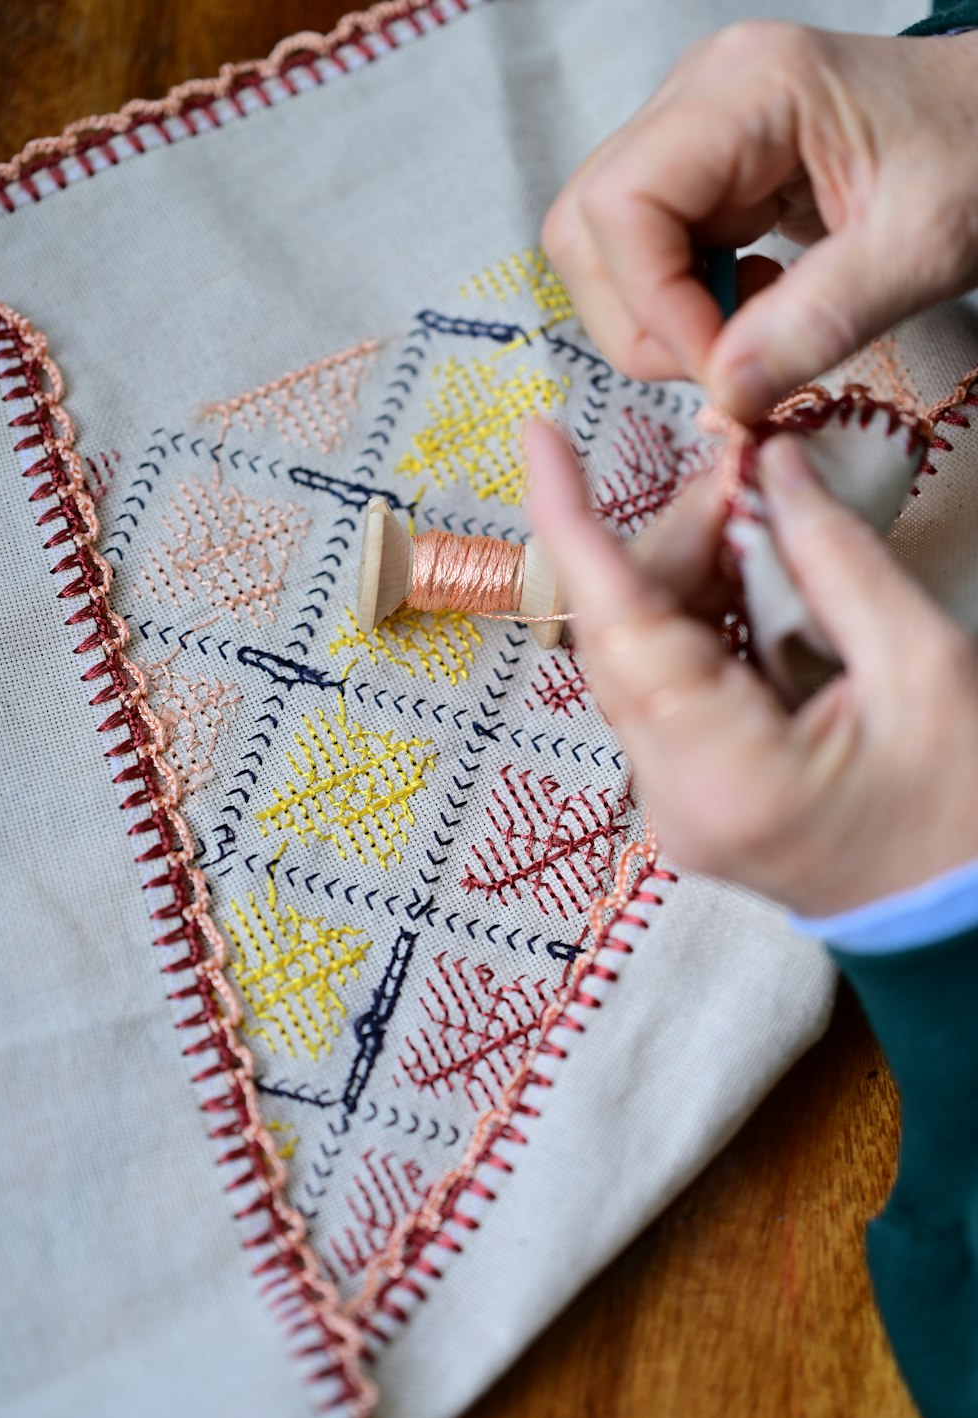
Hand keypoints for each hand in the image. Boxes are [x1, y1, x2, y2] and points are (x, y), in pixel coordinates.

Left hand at [524, 418, 977, 916]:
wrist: (962, 923)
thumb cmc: (966, 819)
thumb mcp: (923, 669)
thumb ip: (834, 560)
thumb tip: (771, 469)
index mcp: (726, 773)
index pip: (618, 626)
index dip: (571, 521)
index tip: (540, 437)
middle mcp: (671, 797)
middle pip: (624, 634)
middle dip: (677, 540)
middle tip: (751, 478)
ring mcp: (669, 805)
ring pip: (639, 656)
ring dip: (692, 577)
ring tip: (769, 528)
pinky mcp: (684, 798)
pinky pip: (665, 689)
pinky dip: (703, 623)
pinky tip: (758, 588)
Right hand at [542, 24, 977, 420]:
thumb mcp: (922, 246)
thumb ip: (822, 321)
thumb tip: (725, 393)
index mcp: (747, 88)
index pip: (623, 204)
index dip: (653, 303)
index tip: (722, 366)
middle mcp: (698, 98)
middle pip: (588, 225)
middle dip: (640, 320)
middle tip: (724, 362)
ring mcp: (692, 132)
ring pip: (601, 246)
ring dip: (656, 317)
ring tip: (746, 332)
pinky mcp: (702, 172)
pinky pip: (645, 253)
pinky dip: (683, 305)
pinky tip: (753, 305)